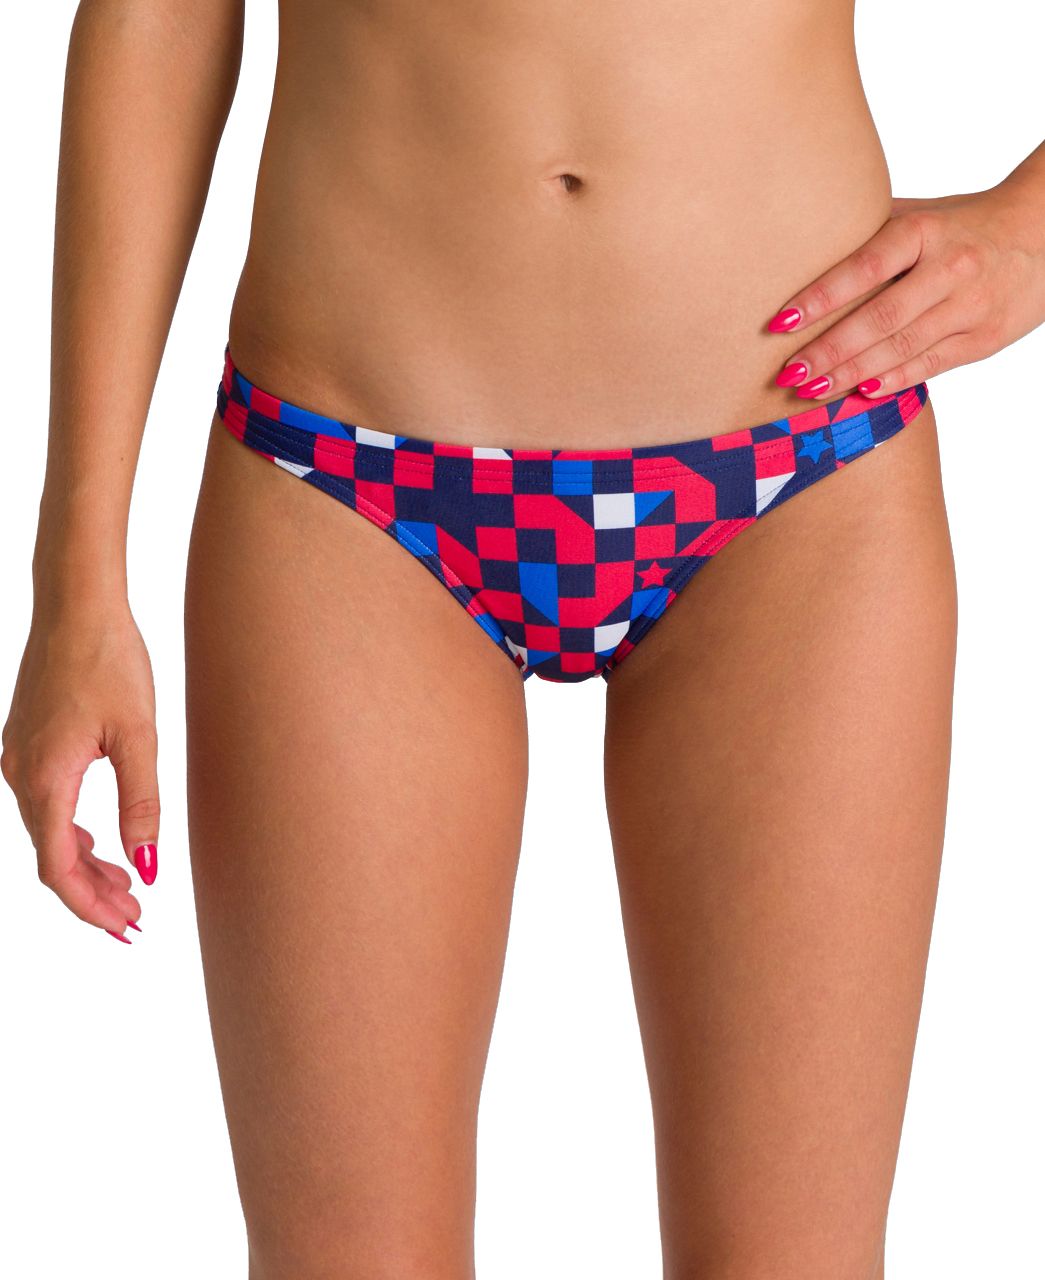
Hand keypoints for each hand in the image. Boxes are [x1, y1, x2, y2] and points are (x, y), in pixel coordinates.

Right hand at [1, 608, 158, 941]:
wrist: (76, 604)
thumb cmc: (110, 661)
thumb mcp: (139, 736)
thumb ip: (141, 804)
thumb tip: (145, 865)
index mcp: (46, 779)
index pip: (58, 868)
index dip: (91, 906)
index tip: (127, 926)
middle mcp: (20, 774)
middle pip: (50, 857)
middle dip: (92, 893)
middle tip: (135, 918)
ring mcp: (18, 757)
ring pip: (47, 832)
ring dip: (85, 865)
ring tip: (127, 887)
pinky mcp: (27, 742)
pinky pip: (45, 805)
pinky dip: (73, 833)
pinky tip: (101, 842)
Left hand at [766, 182, 1044, 398]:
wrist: (1044, 232)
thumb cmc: (961, 224)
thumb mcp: (919, 214)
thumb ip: (868, 231)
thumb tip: (798, 250)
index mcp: (925, 231)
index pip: (863, 267)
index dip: (819, 298)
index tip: (780, 323)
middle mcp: (950, 268)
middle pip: (879, 318)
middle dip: (829, 351)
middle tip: (789, 374)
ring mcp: (970, 306)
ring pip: (903, 348)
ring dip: (852, 374)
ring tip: (811, 391)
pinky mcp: (984, 338)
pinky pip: (931, 366)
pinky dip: (893, 382)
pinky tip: (860, 394)